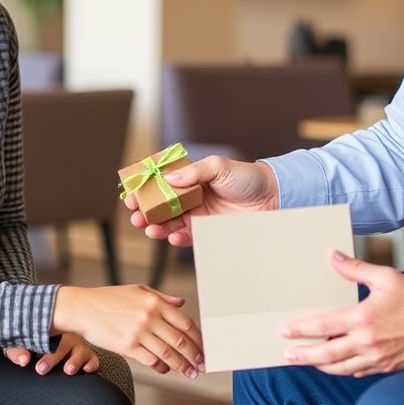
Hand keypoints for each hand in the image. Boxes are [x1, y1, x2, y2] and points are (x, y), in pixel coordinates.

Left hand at [4, 333, 98, 375]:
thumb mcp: (18, 345)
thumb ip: (17, 352)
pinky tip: (87, 369)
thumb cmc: (29, 343)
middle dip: (54, 355)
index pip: (46, 333)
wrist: (37, 349)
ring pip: (80, 350)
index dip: (39, 345)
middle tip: (42, 368)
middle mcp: (65, 337)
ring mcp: (77, 347)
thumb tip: (23, 360)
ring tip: (68, 370)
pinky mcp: (86, 357)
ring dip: (75, 360)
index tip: (32, 361)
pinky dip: (92, 364)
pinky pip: (93, 359)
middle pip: (64, 341)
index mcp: (49, 329)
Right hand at [52, 284, 203, 377]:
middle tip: (202, 365)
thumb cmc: (109, 299)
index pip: (185, 323)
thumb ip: (162, 297)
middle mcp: (149, 317)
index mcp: (155, 302)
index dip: (198, 338)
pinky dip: (161, 367)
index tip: (204, 347)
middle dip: (195, 356)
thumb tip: (182, 304)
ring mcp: (138, 333)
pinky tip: (166, 369)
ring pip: (168, 353)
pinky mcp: (127, 347)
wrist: (82, 308)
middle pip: (180, 341)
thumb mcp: (138, 290)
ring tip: (190, 373)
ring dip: (182, 366)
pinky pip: (150, 360)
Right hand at [124, 156, 279, 246]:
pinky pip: (187, 236)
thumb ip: (194, 172)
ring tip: (148, 227)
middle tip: (135, 215)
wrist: (272, 197)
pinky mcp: (207, 231)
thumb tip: (170, 179)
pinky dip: (176, 238)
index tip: (131, 194)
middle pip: (160, 205)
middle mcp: (191, 197)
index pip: (161, 183)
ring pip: (170, 222)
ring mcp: (198, 215)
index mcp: (190, 179)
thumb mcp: (219, 166)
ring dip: (156, 226)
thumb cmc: (247, 177)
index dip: (144, 189)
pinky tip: (170, 236)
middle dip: (145, 211)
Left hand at [282, 251, 403, 376]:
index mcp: (363, 319)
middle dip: (303, 355)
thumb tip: (333, 258)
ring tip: (307, 361)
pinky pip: (358, 372)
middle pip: (326, 354)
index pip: (323, 326)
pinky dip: (344, 369)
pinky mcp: (386, 366)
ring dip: (320, 365)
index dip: (301, 329)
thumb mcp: (386, 277)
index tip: (285, 331)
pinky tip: (338, 365)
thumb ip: (356, 269)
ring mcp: (376, 358)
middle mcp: (366, 342)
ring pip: (340, 368)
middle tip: (287, 354)